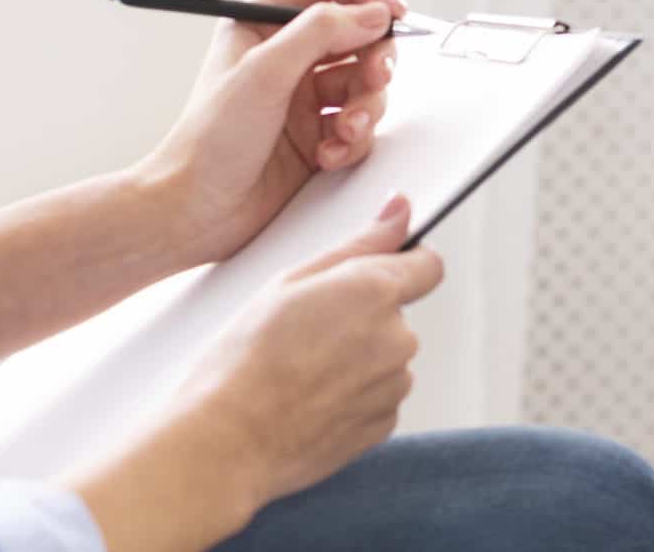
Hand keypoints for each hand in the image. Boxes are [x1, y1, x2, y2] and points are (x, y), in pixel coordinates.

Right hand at [73, 194, 442, 551]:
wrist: (226, 441)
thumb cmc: (243, 359)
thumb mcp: (289, 282)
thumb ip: (357, 245)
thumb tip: (399, 212)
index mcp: (374, 292)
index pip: (427, 266)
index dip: (403, 265)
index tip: (374, 273)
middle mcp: (397, 338)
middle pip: (395, 316)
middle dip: (359, 318)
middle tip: (302, 332)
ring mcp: (393, 386)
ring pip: (383, 359)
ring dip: (354, 360)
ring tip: (297, 370)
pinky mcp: (383, 425)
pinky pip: (375, 397)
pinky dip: (349, 396)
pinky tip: (305, 399)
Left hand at [138, 0, 410, 266]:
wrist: (198, 211)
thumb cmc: (209, 142)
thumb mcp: (264, 72)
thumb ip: (320, 31)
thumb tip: (372, 12)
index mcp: (262, 24)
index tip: (392, 12)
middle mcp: (287, 55)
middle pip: (358, 32)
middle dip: (375, 56)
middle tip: (375, 76)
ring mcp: (305, 96)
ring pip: (366, 81)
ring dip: (366, 106)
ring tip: (344, 129)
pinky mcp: (319, 133)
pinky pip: (360, 124)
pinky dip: (353, 139)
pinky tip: (328, 154)